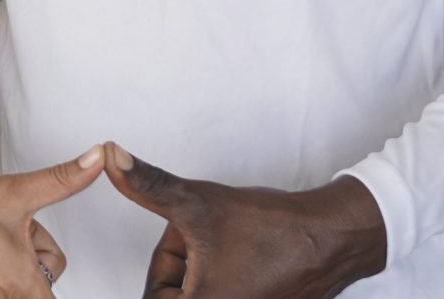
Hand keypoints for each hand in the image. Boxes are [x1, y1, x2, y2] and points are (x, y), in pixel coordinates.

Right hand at [0, 145, 104, 297]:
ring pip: (10, 285)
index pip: (55, 295)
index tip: (34, 243)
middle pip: (36, 285)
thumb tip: (96, 160)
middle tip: (10, 227)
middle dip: (30, 255)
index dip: (48, 260)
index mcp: (19, 281)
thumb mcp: (14, 190)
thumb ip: (62, 180)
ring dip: (7, 261)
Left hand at [103, 142, 385, 298]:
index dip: (165, 262)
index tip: (192, 243)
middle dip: (181, 263)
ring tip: (230, 246)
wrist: (333, 236)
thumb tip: (111, 158)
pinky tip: (245, 256)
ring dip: (201, 268)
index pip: (153, 295)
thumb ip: (147, 185)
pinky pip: (220, 295)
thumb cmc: (271, 227)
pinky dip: (223, 276)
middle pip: (171, 294)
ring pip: (196, 293)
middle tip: (209, 240)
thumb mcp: (196, 202)